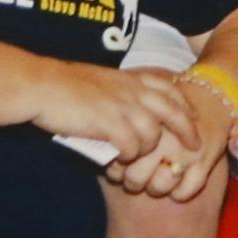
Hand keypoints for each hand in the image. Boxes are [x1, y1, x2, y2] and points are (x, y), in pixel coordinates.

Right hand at [33, 63, 200, 166]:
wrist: (42, 86)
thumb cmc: (65, 85)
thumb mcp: (101, 81)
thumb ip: (120, 92)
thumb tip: (128, 108)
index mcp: (131, 78)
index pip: (170, 89)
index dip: (185, 105)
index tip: (194, 119)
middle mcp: (132, 90)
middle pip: (173, 110)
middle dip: (187, 130)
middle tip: (195, 146)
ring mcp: (122, 106)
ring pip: (153, 134)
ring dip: (148, 150)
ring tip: (138, 158)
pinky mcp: (109, 123)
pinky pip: (132, 146)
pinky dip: (129, 157)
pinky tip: (121, 159)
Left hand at [110, 79, 231, 199]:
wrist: (212, 94)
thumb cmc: (169, 104)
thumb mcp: (143, 104)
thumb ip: (121, 122)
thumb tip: (98, 147)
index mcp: (144, 122)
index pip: (119, 159)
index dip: (116, 168)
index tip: (120, 167)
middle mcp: (164, 137)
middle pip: (136, 177)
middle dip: (133, 182)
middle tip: (135, 178)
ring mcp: (185, 150)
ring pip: (160, 187)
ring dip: (156, 189)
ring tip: (156, 183)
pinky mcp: (206, 160)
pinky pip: (185, 191)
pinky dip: (180, 194)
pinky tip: (177, 186)